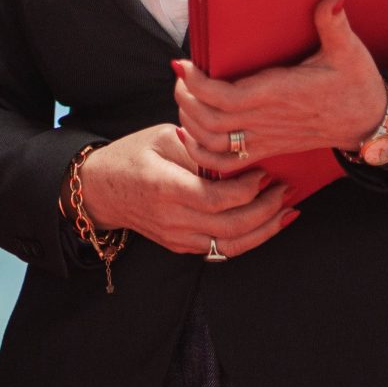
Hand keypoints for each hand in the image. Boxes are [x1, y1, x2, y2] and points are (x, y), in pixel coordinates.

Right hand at [77, 122, 294, 258]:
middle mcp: (173, 219)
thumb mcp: (162, 137)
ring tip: (287, 211)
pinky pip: (222, 249)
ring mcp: (177, 237)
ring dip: (265, 230)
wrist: (100, 189)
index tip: (264, 172)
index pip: (219, 199)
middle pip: (231, 226)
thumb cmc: (131, 156)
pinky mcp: (181, 246)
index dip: (248, 189)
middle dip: (266, 210)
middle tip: (285, 190)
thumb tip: (237, 155)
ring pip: (231, 245)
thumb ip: (199, 148)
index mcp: (166, 188)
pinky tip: (266, 224)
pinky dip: (248, 238)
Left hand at [174, 0, 387, 167]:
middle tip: (179, 74)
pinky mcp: (268, 148)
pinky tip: (190, 134)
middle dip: (185, 97)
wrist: (369, 123)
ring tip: (183, 96)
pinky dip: (201, 153)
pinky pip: (226, 162)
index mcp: (279, 93)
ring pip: (213, 141)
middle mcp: (267, 119)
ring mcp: (265, 138)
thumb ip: (334, 25)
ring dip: (189, 121)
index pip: (226, 97)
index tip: (182, 63)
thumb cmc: (356, 84)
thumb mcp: (349, 52)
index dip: (197, 83)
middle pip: (210, 119)